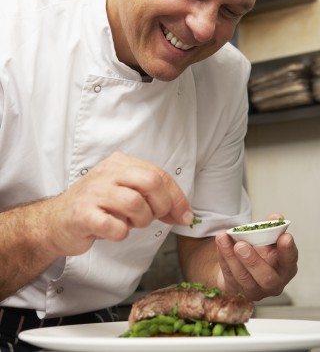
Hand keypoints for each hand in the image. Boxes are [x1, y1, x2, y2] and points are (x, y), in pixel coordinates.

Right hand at [47, 151, 192, 256]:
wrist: (56, 221)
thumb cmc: (97, 207)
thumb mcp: (126, 194)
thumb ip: (153, 198)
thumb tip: (185, 214)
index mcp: (120, 164)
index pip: (159, 174)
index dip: (177, 197)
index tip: (185, 215)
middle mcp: (107, 173)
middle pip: (151, 182)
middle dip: (162, 205)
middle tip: (155, 218)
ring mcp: (94, 192)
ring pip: (135, 203)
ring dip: (141, 221)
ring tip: (131, 224)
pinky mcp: (82, 214)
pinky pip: (113, 225)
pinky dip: (121, 233)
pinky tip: (115, 231)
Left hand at [215, 215, 297, 299]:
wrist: (240, 263)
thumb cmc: (259, 249)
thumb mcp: (267, 237)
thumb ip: (271, 227)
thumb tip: (276, 217)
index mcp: (285, 268)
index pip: (290, 261)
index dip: (288, 250)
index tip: (285, 237)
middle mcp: (273, 284)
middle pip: (266, 278)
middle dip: (252, 261)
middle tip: (241, 245)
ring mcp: (254, 290)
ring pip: (243, 278)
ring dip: (231, 257)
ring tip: (223, 238)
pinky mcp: (236, 290)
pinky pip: (228, 276)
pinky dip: (223, 258)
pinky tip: (220, 244)